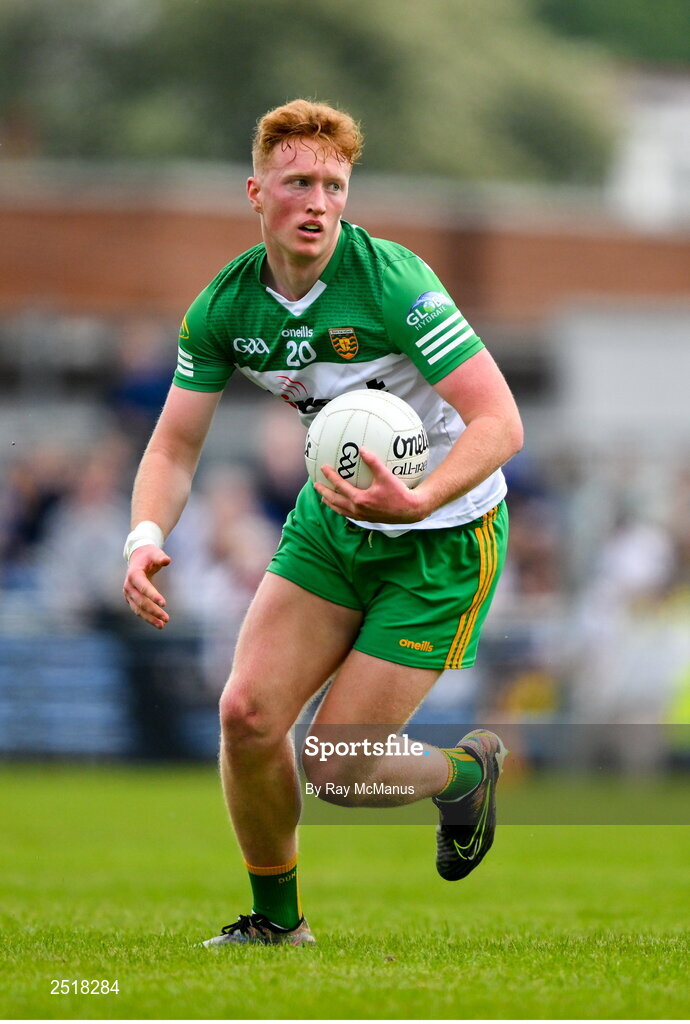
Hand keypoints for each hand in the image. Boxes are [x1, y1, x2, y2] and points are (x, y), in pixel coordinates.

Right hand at [123, 545, 170, 628]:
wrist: (138, 558)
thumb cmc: (149, 556)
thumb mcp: (155, 553)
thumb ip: (160, 557)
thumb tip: (167, 560)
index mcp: (133, 574)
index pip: (143, 586)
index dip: (152, 595)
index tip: (164, 603)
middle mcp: (128, 586)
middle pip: (140, 601)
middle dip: (153, 610)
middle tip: (166, 618)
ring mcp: (128, 594)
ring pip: (138, 609)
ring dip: (150, 618)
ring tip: (162, 625)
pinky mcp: (131, 599)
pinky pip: (139, 610)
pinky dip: (148, 617)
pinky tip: (159, 623)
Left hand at [315, 447, 430, 523]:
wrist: (410, 510)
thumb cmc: (399, 493)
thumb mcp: (386, 476)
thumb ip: (373, 462)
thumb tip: (362, 449)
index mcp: (360, 499)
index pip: (340, 487)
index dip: (330, 477)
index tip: (323, 468)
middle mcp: (358, 509)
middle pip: (335, 501)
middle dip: (324, 492)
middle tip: (316, 485)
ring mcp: (362, 516)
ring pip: (340, 510)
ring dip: (331, 503)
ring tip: (323, 498)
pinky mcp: (367, 519)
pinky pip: (349, 514)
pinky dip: (341, 509)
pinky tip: (342, 505)